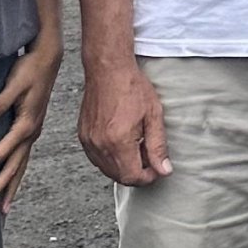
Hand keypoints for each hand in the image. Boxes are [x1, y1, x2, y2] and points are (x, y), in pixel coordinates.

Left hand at [0, 40, 62, 214]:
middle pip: (15, 168)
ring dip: (11, 187)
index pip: (2, 153)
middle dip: (0, 190)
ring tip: (2, 207)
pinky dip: (17, 173)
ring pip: (22, 166)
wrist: (48, 58)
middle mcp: (32, 133)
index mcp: (27, 124)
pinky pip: (24, 157)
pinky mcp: (32, 128)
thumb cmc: (29, 69)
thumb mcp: (13, 84)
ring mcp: (34, 132)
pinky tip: (11, 179)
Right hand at [78, 60, 171, 185]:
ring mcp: (88, 141)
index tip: (156, 169)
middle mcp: (100, 145)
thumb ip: (158, 146)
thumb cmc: (132, 87)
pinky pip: (97, 158)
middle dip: (136, 172)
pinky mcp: (83, 136)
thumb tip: (164, 170)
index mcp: (118, 142)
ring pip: (107, 169)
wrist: (108, 69)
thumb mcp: (153, 115)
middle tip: (148, 155)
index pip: (132, 177)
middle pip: (118, 176)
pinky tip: (122, 142)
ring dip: (123, 166)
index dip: (147, 177)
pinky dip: (110, 157)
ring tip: (136, 145)